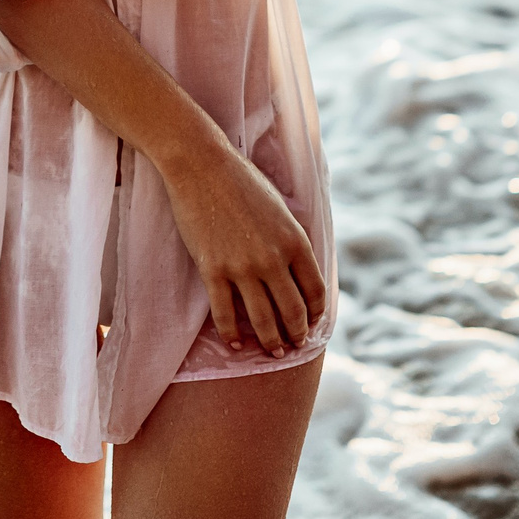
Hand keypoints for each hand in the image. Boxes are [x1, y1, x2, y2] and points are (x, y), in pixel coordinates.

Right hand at [156, 142, 327, 357]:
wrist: (201, 166)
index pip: (315, 290)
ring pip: (262, 320)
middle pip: (293, 312)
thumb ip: (292, 238)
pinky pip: (225, 314)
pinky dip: (232, 334)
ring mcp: (242, 268)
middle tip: (295, 345)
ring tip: (273, 352)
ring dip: (271, 341)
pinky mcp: (212, 271)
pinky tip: (236, 343)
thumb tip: (299, 266)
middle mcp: (273, 259)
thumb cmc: (242, 180)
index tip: (313, 321)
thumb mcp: (281, 207)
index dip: (316, 313)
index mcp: (295, 241)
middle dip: (297, 334)